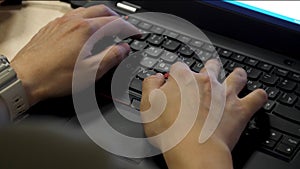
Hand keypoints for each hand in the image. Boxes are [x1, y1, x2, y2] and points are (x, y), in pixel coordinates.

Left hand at [10, 5, 136, 105]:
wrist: (24, 78)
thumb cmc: (54, 77)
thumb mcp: (91, 72)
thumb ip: (111, 57)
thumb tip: (124, 48)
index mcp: (86, 30)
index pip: (115, 23)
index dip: (130, 29)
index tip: (136, 34)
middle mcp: (73, 21)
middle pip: (102, 10)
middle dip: (117, 18)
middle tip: (125, 28)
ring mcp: (61, 22)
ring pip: (87, 10)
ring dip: (101, 16)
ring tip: (107, 28)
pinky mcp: (52, 27)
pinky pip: (74, 16)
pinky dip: (86, 19)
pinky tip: (84, 30)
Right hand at [140, 60, 267, 168]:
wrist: (193, 148)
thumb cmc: (169, 130)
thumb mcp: (148, 104)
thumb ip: (150, 85)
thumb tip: (155, 77)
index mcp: (183, 79)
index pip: (180, 67)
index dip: (177, 74)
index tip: (176, 82)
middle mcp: (206, 82)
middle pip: (210, 66)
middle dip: (209, 69)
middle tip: (206, 76)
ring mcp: (225, 94)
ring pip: (237, 76)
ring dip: (237, 76)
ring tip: (236, 77)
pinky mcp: (240, 109)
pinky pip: (257, 97)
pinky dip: (258, 96)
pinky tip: (257, 96)